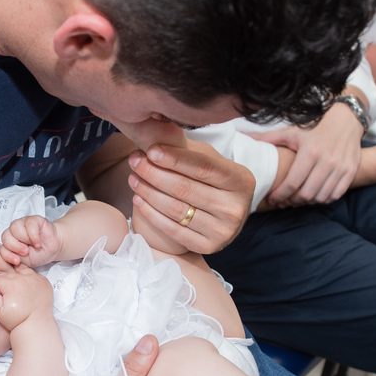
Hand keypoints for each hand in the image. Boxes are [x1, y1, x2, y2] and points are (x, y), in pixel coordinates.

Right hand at [0, 266, 52, 330]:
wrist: (36, 326)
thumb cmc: (18, 320)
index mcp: (10, 285)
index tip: (0, 294)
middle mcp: (23, 279)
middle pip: (9, 274)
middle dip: (6, 282)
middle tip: (9, 294)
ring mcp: (35, 279)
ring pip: (21, 270)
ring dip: (18, 277)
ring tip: (18, 289)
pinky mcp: (44, 282)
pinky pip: (34, 274)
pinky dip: (30, 279)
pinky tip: (28, 288)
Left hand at [1, 215, 61, 266]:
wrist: (52, 249)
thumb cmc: (38, 254)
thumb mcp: (25, 261)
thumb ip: (15, 259)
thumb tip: (10, 261)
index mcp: (9, 242)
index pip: (2, 247)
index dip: (8, 255)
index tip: (17, 261)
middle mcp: (14, 231)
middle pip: (6, 236)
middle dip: (15, 246)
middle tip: (26, 252)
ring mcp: (23, 223)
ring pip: (15, 227)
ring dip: (24, 239)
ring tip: (33, 246)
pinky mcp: (34, 219)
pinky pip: (29, 223)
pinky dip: (33, 235)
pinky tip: (38, 243)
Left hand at [126, 142, 252, 253]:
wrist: (222, 215)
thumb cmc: (211, 180)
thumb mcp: (208, 159)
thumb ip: (187, 149)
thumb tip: (157, 128)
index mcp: (241, 180)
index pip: (203, 167)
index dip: (174, 158)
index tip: (150, 150)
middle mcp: (236, 207)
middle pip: (185, 188)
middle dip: (154, 173)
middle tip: (134, 161)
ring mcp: (223, 231)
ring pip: (176, 210)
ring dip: (148, 192)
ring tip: (133, 178)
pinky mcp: (209, 247)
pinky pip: (172, 230)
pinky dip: (151, 213)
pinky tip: (138, 199)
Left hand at [260, 102, 362, 206]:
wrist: (346, 118)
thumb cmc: (314, 125)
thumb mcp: (291, 131)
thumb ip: (267, 137)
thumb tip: (241, 135)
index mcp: (309, 152)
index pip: (292, 184)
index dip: (280, 195)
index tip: (273, 199)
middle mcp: (327, 161)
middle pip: (306, 194)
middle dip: (291, 201)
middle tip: (283, 201)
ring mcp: (340, 168)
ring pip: (321, 197)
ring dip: (307, 202)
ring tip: (297, 198)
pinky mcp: (350, 171)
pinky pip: (335, 195)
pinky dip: (323, 199)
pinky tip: (314, 195)